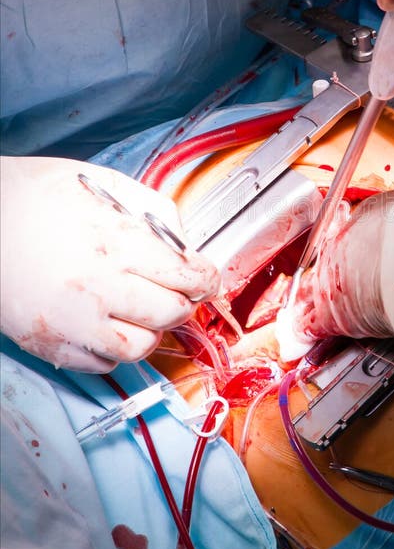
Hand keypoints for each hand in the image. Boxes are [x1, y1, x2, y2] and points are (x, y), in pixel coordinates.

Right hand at [0, 156, 219, 371]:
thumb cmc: (33, 196)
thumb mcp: (102, 184)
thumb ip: (153, 210)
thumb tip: (184, 242)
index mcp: (115, 243)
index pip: (187, 276)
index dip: (206, 278)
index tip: (205, 277)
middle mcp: (96, 287)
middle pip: (172, 313)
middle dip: (184, 303)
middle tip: (178, 293)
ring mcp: (70, 321)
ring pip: (141, 347)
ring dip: (152, 331)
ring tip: (143, 311)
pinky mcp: (48, 343)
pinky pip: (103, 364)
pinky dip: (115, 350)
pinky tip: (109, 324)